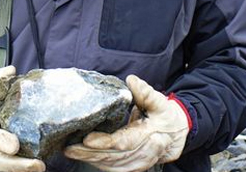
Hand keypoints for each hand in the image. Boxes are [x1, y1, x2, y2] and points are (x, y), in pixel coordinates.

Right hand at [0, 66, 45, 171]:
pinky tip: (36, 167)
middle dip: (16, 164)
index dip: (0, 141)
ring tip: (40, 167)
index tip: (14, 145)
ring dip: (21, 169)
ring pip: (2, 165)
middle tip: (35, 164)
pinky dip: (20, 169)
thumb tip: (11, 71)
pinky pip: (8, 166)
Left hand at [65, 75, 189, 171]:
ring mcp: (140, 163)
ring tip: (71, 152)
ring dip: (91, 160)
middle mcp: (145, 153)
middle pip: (114, 157)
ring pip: (113, 166)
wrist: (176, 132)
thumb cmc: (164, 114)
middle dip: (90, 154)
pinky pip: (115, 169)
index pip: (124, 142)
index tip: (86, 138)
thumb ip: (146, 92)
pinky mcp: (134, 167)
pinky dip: (99, 164)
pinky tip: (84, 157)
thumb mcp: (159, 101)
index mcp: (152, 135)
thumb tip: (132, 81)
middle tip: (69, 148)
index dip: (105, 142)